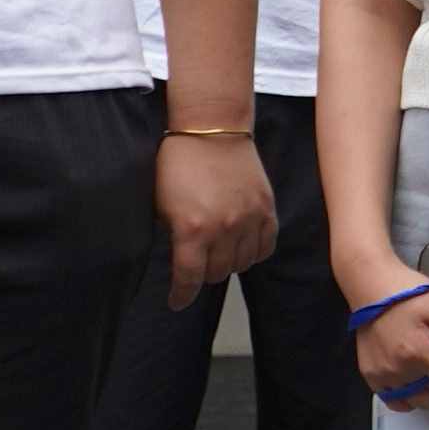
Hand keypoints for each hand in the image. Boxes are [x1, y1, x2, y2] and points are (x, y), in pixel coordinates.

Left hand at [155, 125, 278, 308]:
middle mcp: (224, 229)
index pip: (189, 280)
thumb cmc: (179, 162)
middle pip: (216, 274)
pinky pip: (266, 246)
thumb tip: (177, 261)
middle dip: (203, 274)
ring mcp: (249, 219)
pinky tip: (241, 245)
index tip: (177, 301)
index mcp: (192, 230)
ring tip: (218, 253)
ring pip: (242, 264)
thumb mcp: (161, 205)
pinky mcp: (266, 208)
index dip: (181, 296)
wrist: (210, 129)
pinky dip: (254, 251)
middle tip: (196, 265)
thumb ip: (171, 236)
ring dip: (228, 263)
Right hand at [350, 257, 428, 407]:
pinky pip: (395, 401)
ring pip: (416, 401)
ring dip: (427, 390)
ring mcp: (383, 375)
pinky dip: (406, 395)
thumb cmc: (405, 293)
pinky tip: (411, 379)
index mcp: (418, 352)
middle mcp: (398, 369)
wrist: (371, 287)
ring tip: (426, 367)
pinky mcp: (371, 376)